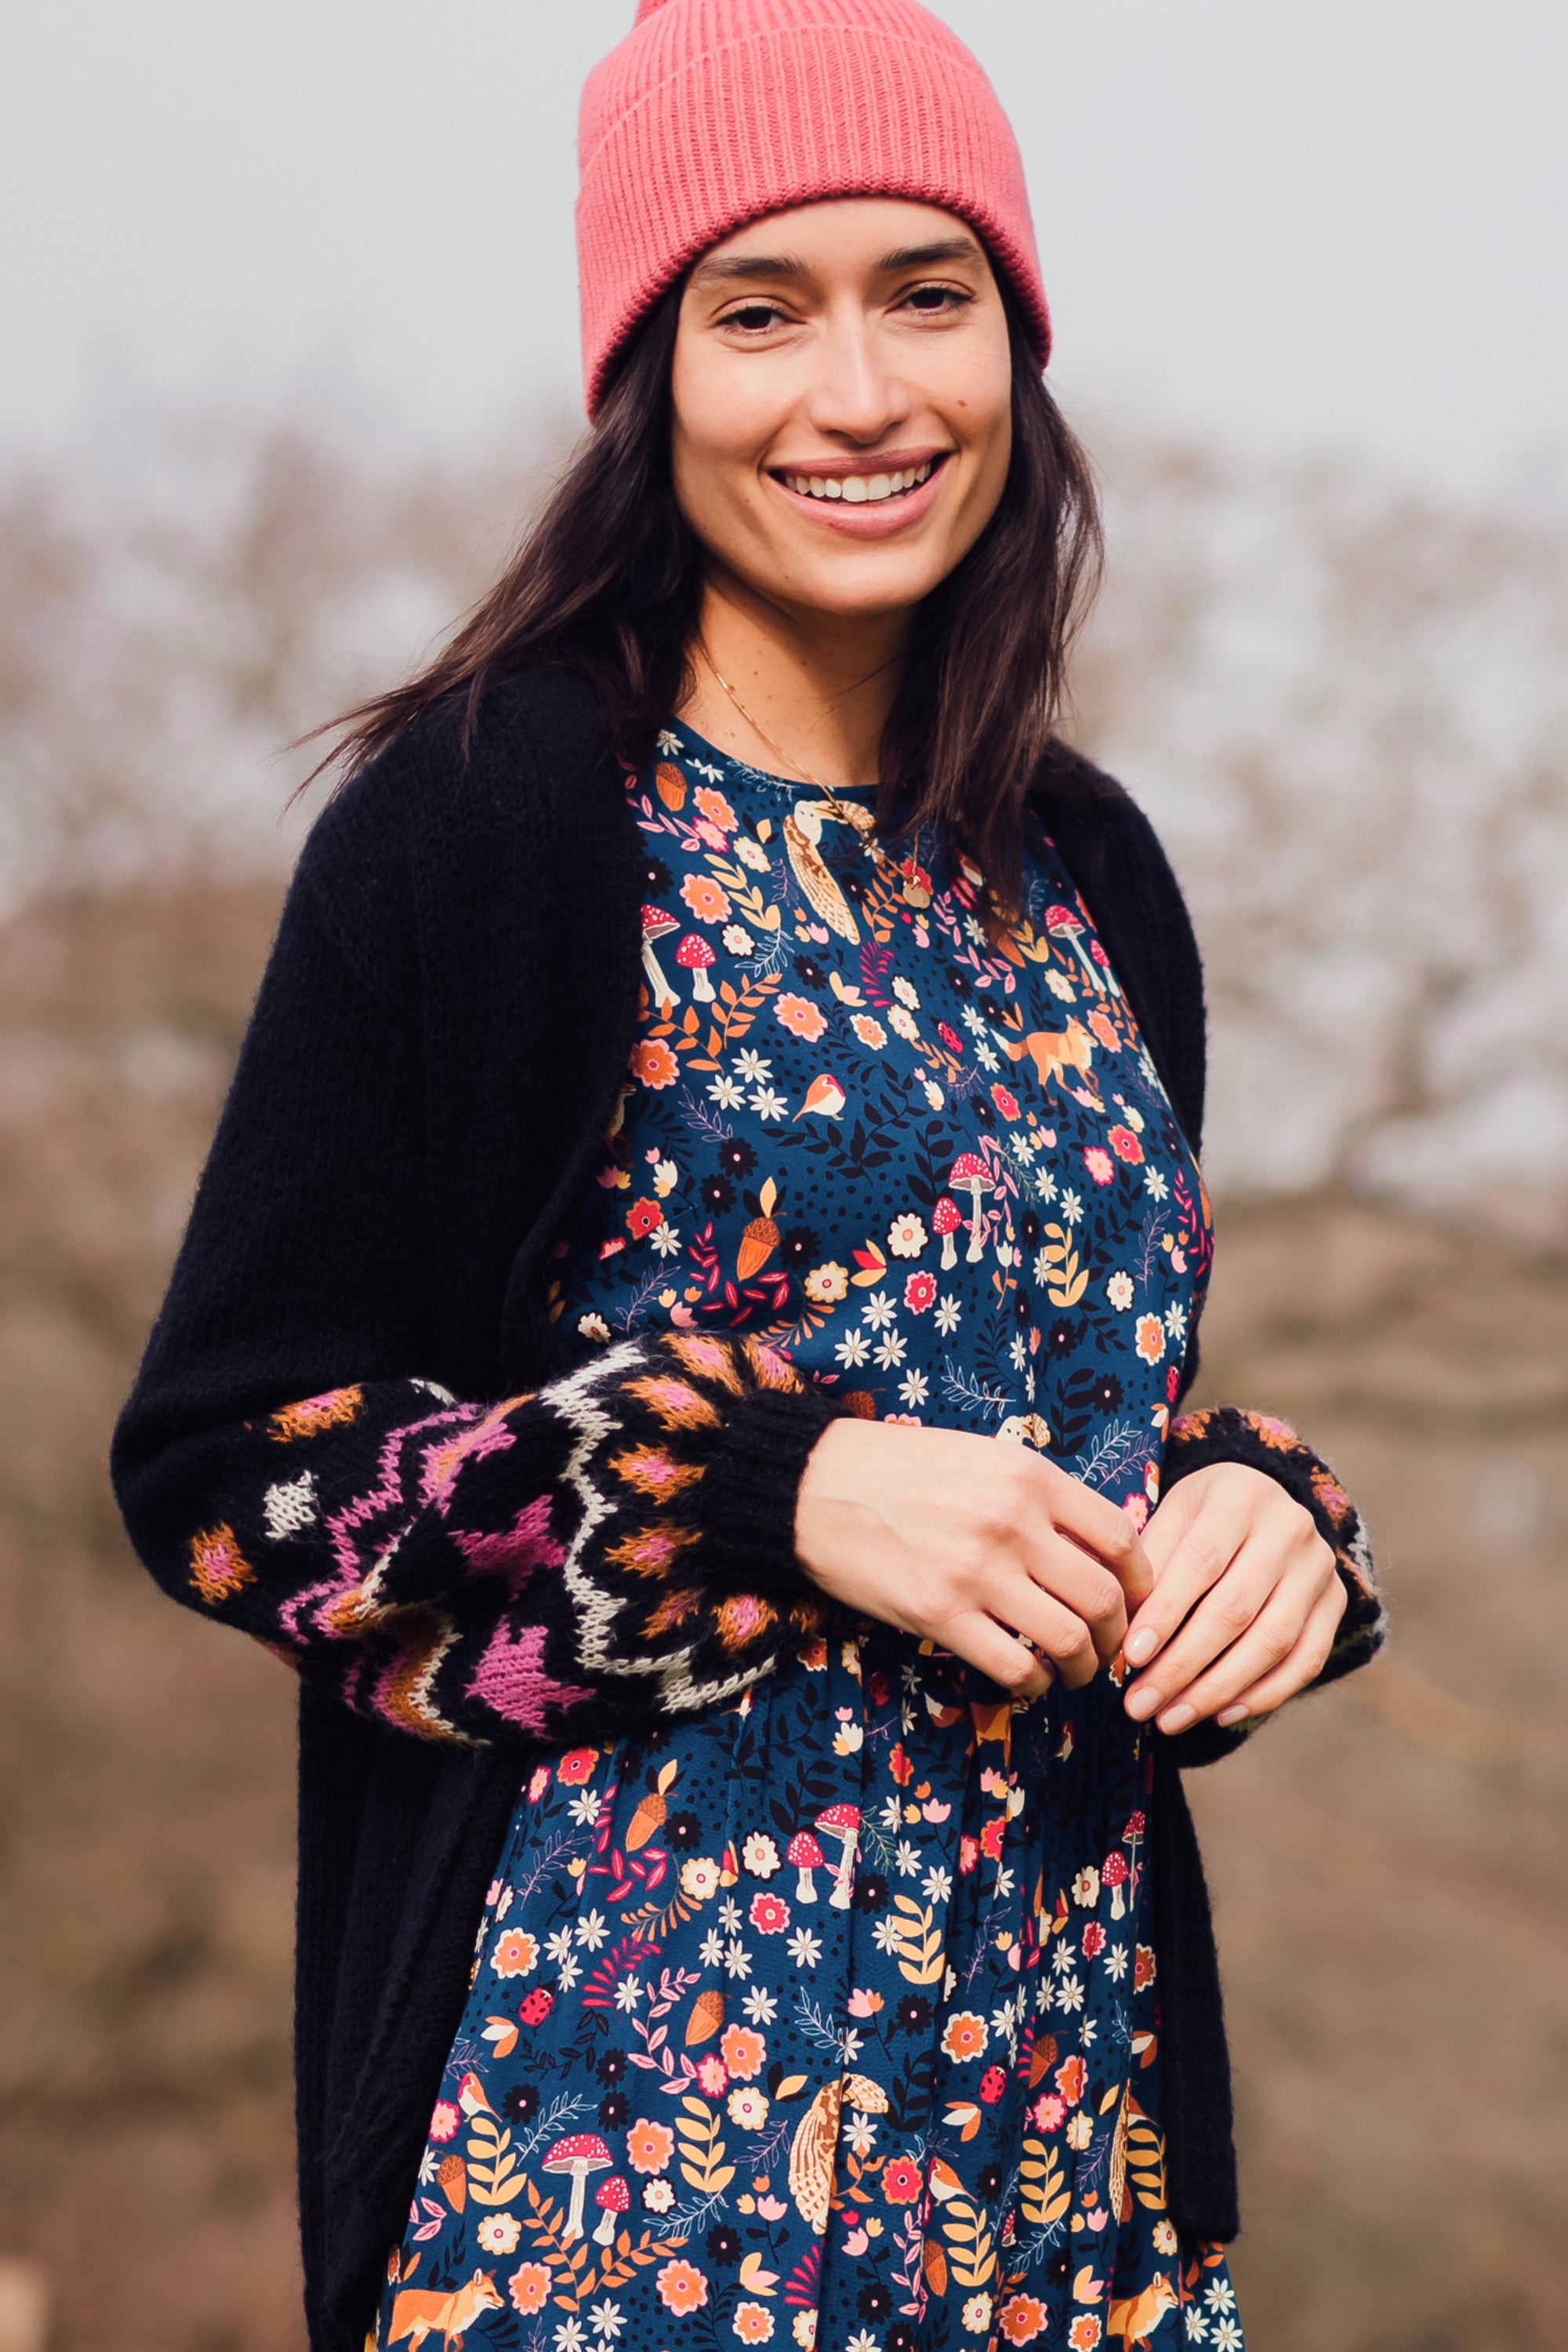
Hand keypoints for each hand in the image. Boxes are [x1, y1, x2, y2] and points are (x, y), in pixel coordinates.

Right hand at [795, 1418, 1153, 1698]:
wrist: (816, 1485)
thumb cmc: (900, 1469)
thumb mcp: (983, 1457)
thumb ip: (1039, 1496)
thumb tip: (1092, 1548)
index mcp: (1030, 1477)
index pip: (1120, 1538)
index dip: (1142, 1581)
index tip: (1138, 1602)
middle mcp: (1012, 1522)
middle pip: (1104, 1597)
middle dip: (1119, 1636)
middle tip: (1110, 1649)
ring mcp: (977, 1571)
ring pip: (1068, 1639)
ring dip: (1083, 1668)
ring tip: (1074, 1673)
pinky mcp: (939, 1614)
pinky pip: (1013, 1666)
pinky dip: (1033, 1683)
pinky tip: (1027, 1679)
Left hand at [1121, 1463, 1345, 1734]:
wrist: (1265, 1503)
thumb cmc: (1203, 1516)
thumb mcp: (1171, 1516)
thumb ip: (1150, 1564)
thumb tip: (1124, 1633)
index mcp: (1240, 1496)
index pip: (1201, 1561)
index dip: (1165, 1612)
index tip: (1131, 1656)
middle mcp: (1290, 1528)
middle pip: (1235, 1609)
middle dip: (1183, 1665)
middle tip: (1140, 1704)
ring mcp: (1319, 1568)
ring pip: (1272, 1642)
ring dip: (1217, 1690)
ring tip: (1170, 1719)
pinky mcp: (1336, 1603)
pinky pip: (1306, 1660)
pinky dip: (1264, 1695)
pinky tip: (1219, 1715)